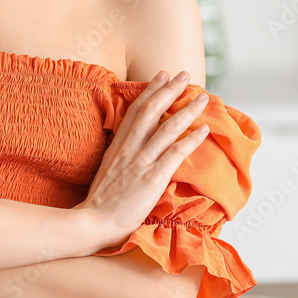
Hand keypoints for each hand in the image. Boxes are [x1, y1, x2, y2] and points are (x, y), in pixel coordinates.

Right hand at [73, 70, 209, 251]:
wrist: (93, 222)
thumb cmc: (101, 202)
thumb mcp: (108, 169)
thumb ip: (121, 155)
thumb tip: (135, 146)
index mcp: (118, 145)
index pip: (135, 110)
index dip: (151, 90)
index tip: (163, 75)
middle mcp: (129, 148)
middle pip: (152, 110)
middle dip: (170, 89)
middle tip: (185, 75)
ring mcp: (140, 162)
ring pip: (167, 128)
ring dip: (187, 110)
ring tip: (202, 97)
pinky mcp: (152, 178)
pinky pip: (176, 153)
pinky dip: (192, 139)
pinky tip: (205, 130)